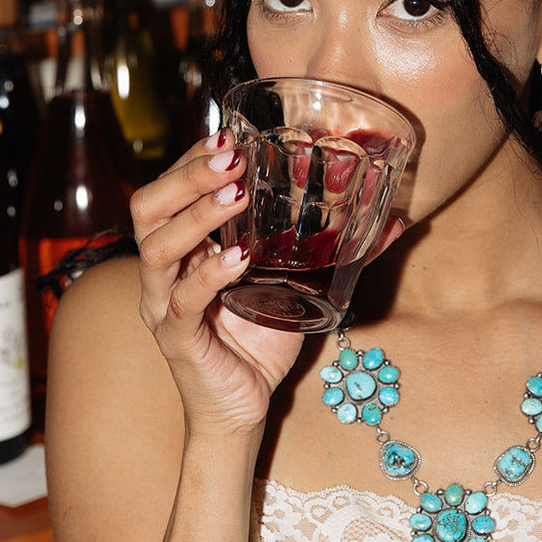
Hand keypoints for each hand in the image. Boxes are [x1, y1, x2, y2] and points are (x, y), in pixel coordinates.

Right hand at [129, 129, 304, 439]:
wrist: (243, 407)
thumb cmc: (262, 340)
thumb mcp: (297, 284)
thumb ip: (334, 250)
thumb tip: (393, 221)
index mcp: (185, 249)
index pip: (169, 190)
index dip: (192, 159)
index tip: (228, 135)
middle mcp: (164, 271)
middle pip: (148, 207)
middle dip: (187, 174)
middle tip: (230, 155)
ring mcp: (163, 305)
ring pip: (157, 248)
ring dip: (197, 215)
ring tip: (236, 194)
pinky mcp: (178, 340)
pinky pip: (182, 301)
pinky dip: (209, 275)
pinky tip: (238, 258)